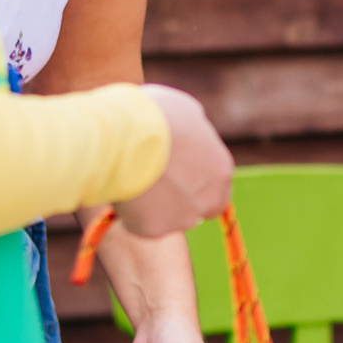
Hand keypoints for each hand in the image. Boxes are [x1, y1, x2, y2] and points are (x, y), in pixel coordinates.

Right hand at [120, 85, 232, 237]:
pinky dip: (130, 212)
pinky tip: (121, 189)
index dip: (195, 181)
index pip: (217, 187)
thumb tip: (189, 134)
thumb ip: (194, 132)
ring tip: (132, 178)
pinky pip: (140, 224)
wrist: (124, 137)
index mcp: (221, 170)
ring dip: (154, 206)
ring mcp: (182, 218)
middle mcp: (208, 199)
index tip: (176, 174)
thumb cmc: (155, 116)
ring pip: (168, 218)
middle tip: (153, 183)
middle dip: (179, 200)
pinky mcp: (154, 229)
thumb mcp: (186, 112)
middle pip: (197, 208)